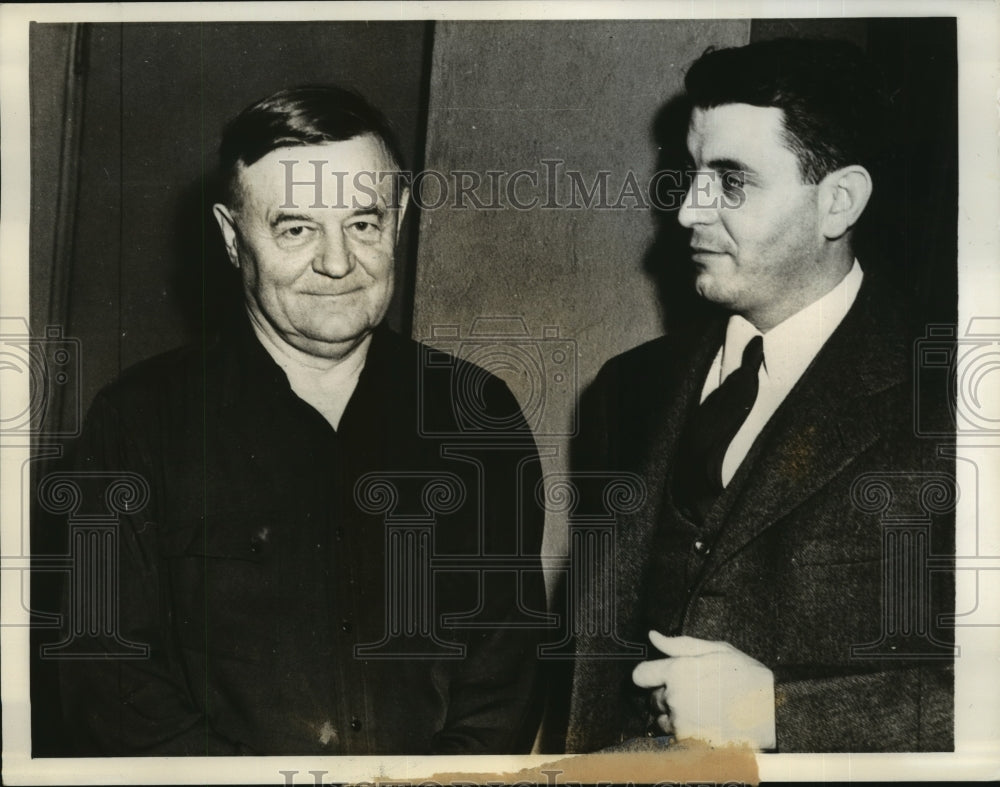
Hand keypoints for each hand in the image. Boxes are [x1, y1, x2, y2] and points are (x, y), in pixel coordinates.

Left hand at [632, 631, 775, 748]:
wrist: (773, 712)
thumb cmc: (747, 677)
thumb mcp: (716, 650)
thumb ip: (680, 645)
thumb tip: (654, 636)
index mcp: (678, 671)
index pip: (640, 675)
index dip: (649, 674)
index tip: (659, 676)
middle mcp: (675, 697)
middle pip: (653, 698)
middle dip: (668, 695)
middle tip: (695, 692)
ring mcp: (682, 722)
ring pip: (663, 718)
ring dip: (675, 714)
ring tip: (703, 708)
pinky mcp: (691, 742)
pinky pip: (676, 736)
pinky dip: (686, 731)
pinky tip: (707, 722)